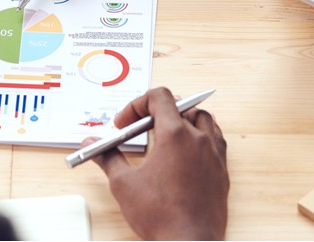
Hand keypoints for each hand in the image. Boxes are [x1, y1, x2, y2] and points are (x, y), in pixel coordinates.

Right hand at [84, 87, 228, 239]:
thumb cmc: (162, 216)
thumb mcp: (124, 184)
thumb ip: (107, 157)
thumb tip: (91, 144)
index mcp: (175, 135)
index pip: (159, 97)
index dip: (137, 104)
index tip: (125, 122)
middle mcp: (198, 139)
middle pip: (180, 105)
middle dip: (156, 112)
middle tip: (140, 128)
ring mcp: (214, 154)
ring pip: (203, 119)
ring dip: (183, 119)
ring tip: (165, 134)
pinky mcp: (222, 170)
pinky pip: (216, 139)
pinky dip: (200, 136)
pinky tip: (186, 151)